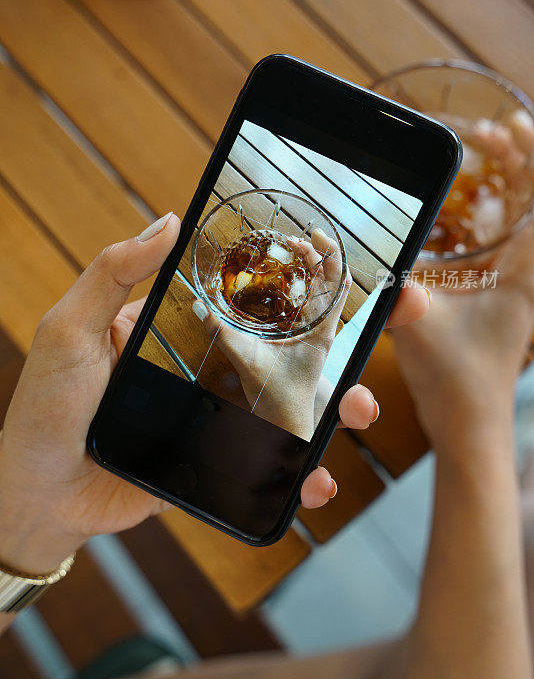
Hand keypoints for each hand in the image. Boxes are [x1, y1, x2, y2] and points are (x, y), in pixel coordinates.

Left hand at [0, 215, 428, 575]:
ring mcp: (210, 420)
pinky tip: (317, 479)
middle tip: (358, 360)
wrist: (40, 496)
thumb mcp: (71, 328)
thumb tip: (169, 220)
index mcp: (173, 332)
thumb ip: (113, 273)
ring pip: (280, 412)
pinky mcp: (213, 466)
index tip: (328, 286)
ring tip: (355, 414)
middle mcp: (198, 371)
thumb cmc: (47, 408)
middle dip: (324, 361)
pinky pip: (263, 465)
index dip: (283, 298)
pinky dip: (295, 474)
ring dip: (326, 415)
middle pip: (272, 361)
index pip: (237, 307)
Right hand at [193, 228, 350, 439]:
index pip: (338, 282)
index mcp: (321, 331)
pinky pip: (311, 303)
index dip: (330, 254)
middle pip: (332, 280)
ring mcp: (317, 332)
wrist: (285, 424)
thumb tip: (202, 308)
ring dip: (312, 267)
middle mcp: (324, 329)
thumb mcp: (247, 362)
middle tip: (293, 240)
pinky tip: (284, 279)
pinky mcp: (307, 337)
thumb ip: (223, 335)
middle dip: (317, 254)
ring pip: (324, 290)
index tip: (313, 236)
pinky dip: (303, 285)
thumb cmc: (279, 400)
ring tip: (292, 251)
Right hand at [393, 110, 533, 454]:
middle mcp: (522, 274)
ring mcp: (512, 283)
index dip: (528, 157)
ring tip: (480, 158)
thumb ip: (405, 300)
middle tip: (484, 135)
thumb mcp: (422, 331)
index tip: (507, 126)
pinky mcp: (497, 294)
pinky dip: (487, 214)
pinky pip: (500, 240)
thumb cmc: (457, 381)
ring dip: (501, 184)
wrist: (468, 422)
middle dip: (514, 160)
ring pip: (516, 217)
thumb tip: (394, 274)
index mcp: (520, 275)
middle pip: (529, 200)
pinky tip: (462, 210)